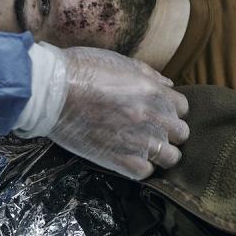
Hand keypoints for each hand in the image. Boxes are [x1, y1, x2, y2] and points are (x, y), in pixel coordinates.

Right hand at [48, 46, 188, 179]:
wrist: (52, 91)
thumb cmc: (82, 70)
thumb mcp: (120, 62)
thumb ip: (148, 75)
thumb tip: (168, 85)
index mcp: (154, 92)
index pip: (183, 108)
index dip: (171, 110)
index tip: (158, 112)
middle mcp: (153, 118)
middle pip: (181, 134)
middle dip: (170, 132)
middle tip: (152, 130)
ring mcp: (139, 142)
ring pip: (171, 158)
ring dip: (160, 153)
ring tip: (144, 148)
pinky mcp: (121, 161)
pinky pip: (146, 173)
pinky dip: (140, 168)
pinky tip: (128, 158)